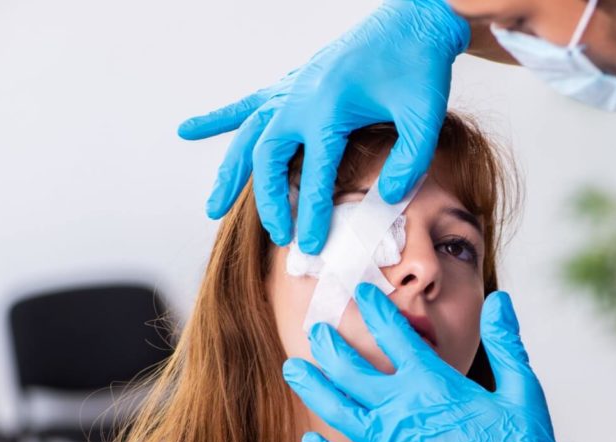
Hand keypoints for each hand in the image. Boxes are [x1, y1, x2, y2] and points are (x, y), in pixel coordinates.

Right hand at [177, 0, 469, 253]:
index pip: (316, 174)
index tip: (311, 245)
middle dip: (269, 201)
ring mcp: (294, 88)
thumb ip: (409, 160)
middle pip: (269, 159)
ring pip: (249, 136)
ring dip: (231, 172)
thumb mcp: (425, 116)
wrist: (414, 21)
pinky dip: (220, 118)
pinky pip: (250, 104)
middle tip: (277, 235)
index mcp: (329, 108)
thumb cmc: (420, 66)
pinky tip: (191, 130)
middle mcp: (301, 99)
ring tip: (213, 208)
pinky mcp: (295, 82)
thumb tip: (390, 198)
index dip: (313, 213)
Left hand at [281, 285, 574, 441]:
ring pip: (335, 409)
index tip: (362, 294)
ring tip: (294, 369)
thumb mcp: (522, 388)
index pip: (395, 336)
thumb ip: (505, 342)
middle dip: (330, 344)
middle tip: (316, 330)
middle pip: (351, 369)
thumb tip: (500, 300)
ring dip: (312, 386)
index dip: (376, 311)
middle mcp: (402, 411)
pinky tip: (308, 441)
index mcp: (434, 384)